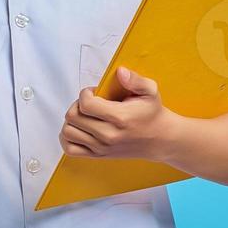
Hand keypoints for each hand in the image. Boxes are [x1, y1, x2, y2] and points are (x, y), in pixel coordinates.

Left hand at [59, 66, 178, 160]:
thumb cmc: (152, 113)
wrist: (159, 139)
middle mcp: (108, 135)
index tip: (94, 92)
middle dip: (77, 104)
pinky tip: (78, 128)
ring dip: (72, 120)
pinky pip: (70, 149)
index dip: (85, 93)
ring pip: (68, 132)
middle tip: (89, 102)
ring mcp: (101, 147)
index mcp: (119, 118)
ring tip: (84, 114)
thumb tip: (120, 72)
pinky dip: (67, 138)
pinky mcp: (98, 155)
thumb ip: (135, 79)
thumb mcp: (150, 91)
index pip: (86, 105)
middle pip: (73, 117)